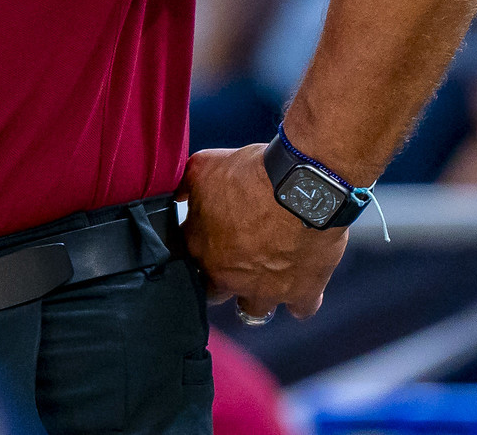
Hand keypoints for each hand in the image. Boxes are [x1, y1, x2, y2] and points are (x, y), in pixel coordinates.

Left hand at [179, 145, 348, 323]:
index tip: (208, 241)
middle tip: (235, 262)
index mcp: (200, 249)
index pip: (186, 263)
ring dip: (257, 297)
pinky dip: (301, 299)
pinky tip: (301, 286)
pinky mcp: (301, 293)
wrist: (302, 186)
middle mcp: (228, 278)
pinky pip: (301, 309)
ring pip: (254, 311)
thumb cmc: (251, 174)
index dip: (198, 251)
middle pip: (215, 293)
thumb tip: (174, 195)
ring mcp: (265, 290)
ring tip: (264, 280)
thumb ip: (184, 186)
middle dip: (221, 281)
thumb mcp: (203, 167)